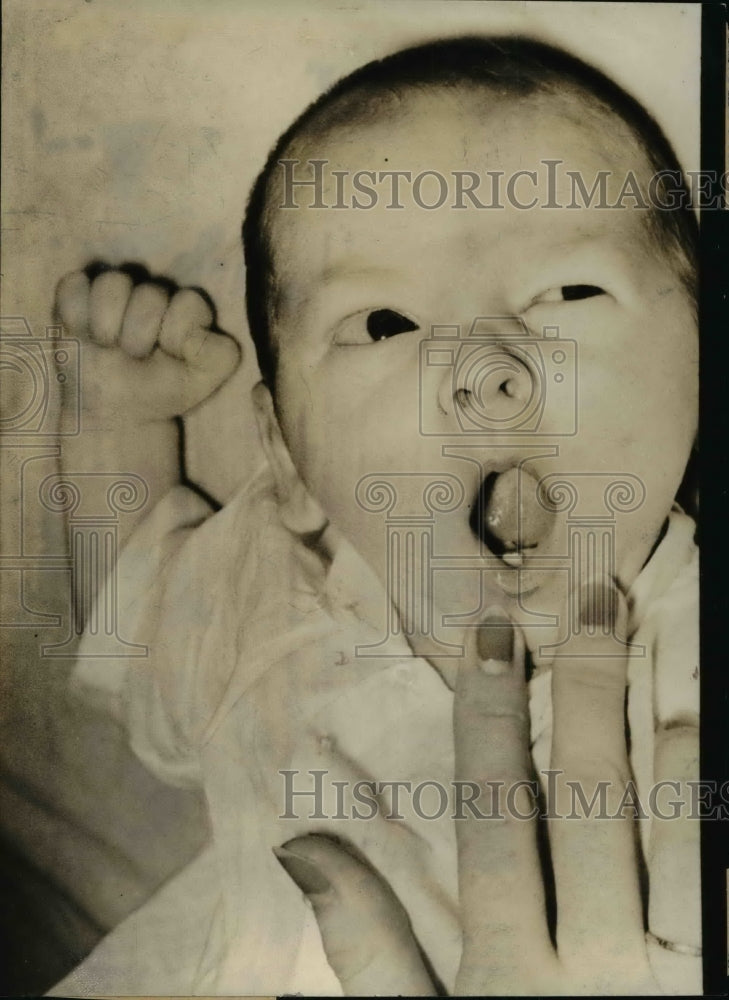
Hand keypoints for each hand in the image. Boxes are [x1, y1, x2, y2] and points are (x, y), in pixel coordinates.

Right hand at [54, 262, 240, 427]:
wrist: (116, 410)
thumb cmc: (161, 391)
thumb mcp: (202, 380)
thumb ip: (219, 354)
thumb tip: (196, 331)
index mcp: (186, 308)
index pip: (187, 303)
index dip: (174, 335)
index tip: (168, 357)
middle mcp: (152, 292)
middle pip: (148, 294)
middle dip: (138, 337)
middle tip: (134, 357)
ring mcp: (114, 290)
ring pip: (111, 283)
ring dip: (106, 325)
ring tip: (108, 348)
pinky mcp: (78, 293)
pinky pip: (73, 286)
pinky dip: (75, 316)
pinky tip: (83, 337)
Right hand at [273, 582, 700, 994]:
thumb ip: (364, 950)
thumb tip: (298, 843)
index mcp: (508, 973)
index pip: (495, 818)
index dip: (489, 719)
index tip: (493, 636)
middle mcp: (594, 970)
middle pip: (590, 806)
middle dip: (586, 694)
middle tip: (591, 599)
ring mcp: (669, 982)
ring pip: (677, 839)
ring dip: (669, 737)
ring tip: (665, 643)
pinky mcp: (717, 984)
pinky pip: (722, 889)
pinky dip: (718, 817)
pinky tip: (706, 741)